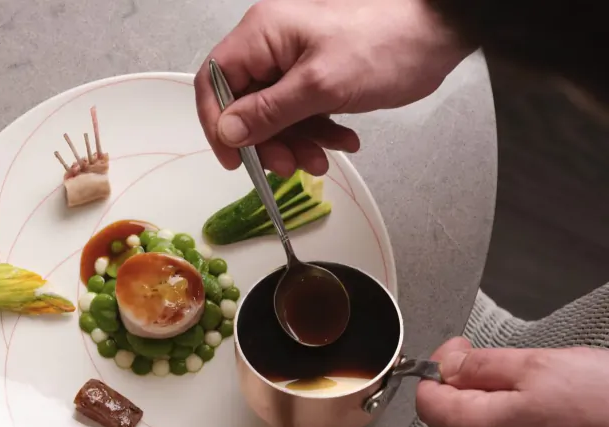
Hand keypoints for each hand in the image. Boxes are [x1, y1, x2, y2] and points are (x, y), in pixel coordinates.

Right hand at [195, 0, 469, 176]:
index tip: (234, 158)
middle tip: (289, 166)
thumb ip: (269, 112)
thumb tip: (227, 132)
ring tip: (322, 159)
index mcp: (263, 35)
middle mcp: (272, 47)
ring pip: (275, 117)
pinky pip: (301, 115)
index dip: (217, 122)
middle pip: (245, 105)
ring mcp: (294, 64)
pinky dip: (318, 133)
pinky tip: (343, 141)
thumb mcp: (320, 86)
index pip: (215, 80)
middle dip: (267, 142)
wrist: (437, 36)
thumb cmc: (384, 45)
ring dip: (296, 144)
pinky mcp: (316, 79)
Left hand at [417, 337, 608, 426]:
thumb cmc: (606, 404)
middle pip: (453, 419)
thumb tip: (446, 365)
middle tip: (498, 360)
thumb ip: (479, 365)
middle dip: (467, 384)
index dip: (436, 369)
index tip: (458, 349)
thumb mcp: (534, 365)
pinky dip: (516, 422)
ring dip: (494, 401)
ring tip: (535, 382)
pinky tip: (550, 406)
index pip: (428, 403)